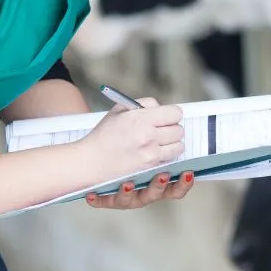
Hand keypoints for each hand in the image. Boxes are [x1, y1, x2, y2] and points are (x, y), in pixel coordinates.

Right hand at [77, 97, 193, 209]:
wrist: (91, 161)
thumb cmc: (104, 134)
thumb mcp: (121, 110)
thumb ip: (145, 104)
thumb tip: (162, 107)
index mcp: (141, 118)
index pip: (176, 113)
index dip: (170, 114)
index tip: (164, 117)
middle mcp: (148, 135)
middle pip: (179, 129)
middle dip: (171, 128)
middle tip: (160, 130)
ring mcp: (151, 153)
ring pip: (179, 145)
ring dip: (172, 143)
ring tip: (158, 142)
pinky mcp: (150, 167)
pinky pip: (170, 158)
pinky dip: (166, 155)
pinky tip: (154, 152)